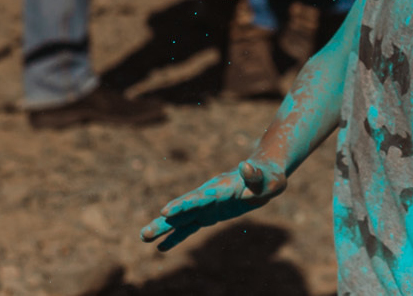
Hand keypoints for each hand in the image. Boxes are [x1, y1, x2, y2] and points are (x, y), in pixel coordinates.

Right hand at [140, 158, 286, 251]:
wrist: (265, 174)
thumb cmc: (268, 177)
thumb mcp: (267, 178)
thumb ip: (255, 174)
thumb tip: (246, 164)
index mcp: (220, 187)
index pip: (198, 197)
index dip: (183, 205)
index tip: (166, 212)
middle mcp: (208, 195)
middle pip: (182, 209)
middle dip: (164, 221)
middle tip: (144, 234)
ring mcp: (207, 205)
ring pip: (181, 219)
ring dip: (163, 228)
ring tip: (144, 238)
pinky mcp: (209, 213)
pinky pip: (190, 227)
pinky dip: (176, 236)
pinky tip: (162, 247)